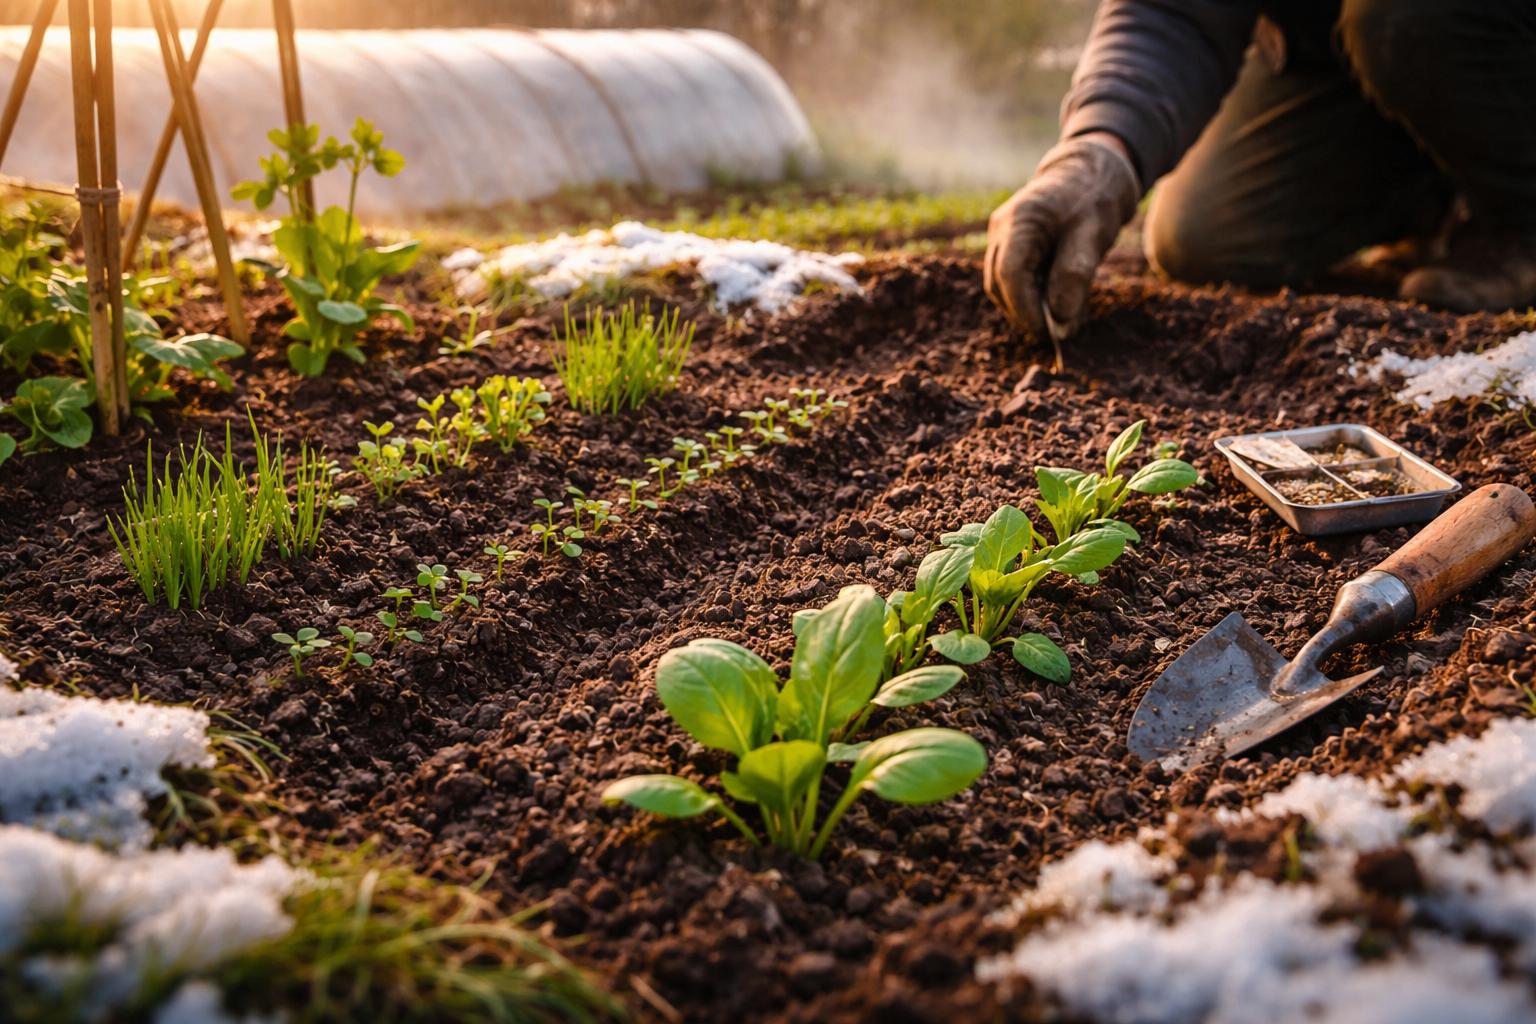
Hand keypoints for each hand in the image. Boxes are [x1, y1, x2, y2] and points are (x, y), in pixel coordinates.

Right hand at [984, 133, 1140, 345]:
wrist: (1092, 171)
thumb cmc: (1095, 198)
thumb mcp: (1093, 234)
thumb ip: (1074, 274)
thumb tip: (1060, 319)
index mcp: (1020, 220)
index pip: (1010, 275)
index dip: (1026, 309)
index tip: (1051, 330)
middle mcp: (1001, 228)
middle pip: (998, 284)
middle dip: (1025, 312)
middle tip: (1058, 330)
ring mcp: (1000, 236)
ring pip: (999, 285)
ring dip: (1025, 306)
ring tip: (1059, 316)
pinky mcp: (1008, 244)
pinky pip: (1009, 277)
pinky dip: (1028, 294)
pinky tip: (1054, 299)